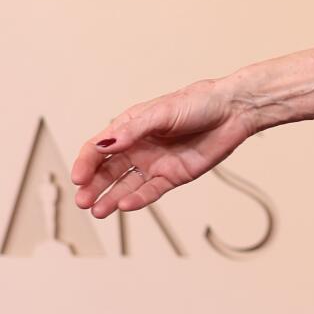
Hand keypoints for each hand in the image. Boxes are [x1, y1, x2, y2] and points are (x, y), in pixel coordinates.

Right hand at [69, 78, 254, 217]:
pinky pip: (151, 191)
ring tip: (98, 211)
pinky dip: (138, 199)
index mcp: (131, 128)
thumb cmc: (199, 102)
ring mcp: (156, 163)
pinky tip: (125, 205)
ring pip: (126, 185)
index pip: (99, 148)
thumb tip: (105, 144)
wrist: (234, 111)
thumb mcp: (162, 112)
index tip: (78, 177)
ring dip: (111, 198)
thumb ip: (134, 130)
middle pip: (108, 171)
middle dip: (93, 186)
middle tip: (82, 201)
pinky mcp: (174, 175)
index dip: (86, 163)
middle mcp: (140, 147)